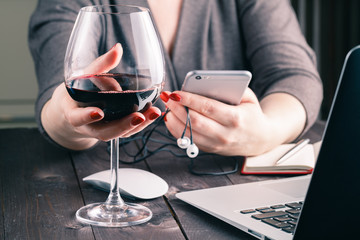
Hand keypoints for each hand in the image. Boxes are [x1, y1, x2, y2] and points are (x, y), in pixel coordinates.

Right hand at [41, 44, 160, 149]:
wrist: (76, 107)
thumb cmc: (78, 88)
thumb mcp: (84, 76)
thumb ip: (100, 65)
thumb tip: (118, 48)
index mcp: (73, 113)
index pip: (77, 118)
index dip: (87, 116)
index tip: (99, 112)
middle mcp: (88, 127)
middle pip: (104, 132)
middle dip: (122, 126)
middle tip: (139, 117)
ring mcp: (102, 131)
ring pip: (119, 134)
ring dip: (137, 125)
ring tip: (153, 113)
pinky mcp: (115, 131)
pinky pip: (128, 131)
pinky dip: (142, 123)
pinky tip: (154, 113)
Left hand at [161, 88, 305, 155]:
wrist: (260, 139)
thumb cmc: (251, 114)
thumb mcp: (248, 97)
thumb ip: (230, 88)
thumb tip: (204, 83)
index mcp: (235, 118)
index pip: (207, 108)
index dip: (189, 100)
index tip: (176, 93)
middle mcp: (225, 134)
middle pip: (195, 121)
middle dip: (177, 108)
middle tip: (167, 98)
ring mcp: (216, 144)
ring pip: (189, 133)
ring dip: (174, 119)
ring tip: (167, 107)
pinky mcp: (210, 149)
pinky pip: (189, 140)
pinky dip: (177, 130)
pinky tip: (172, 118)